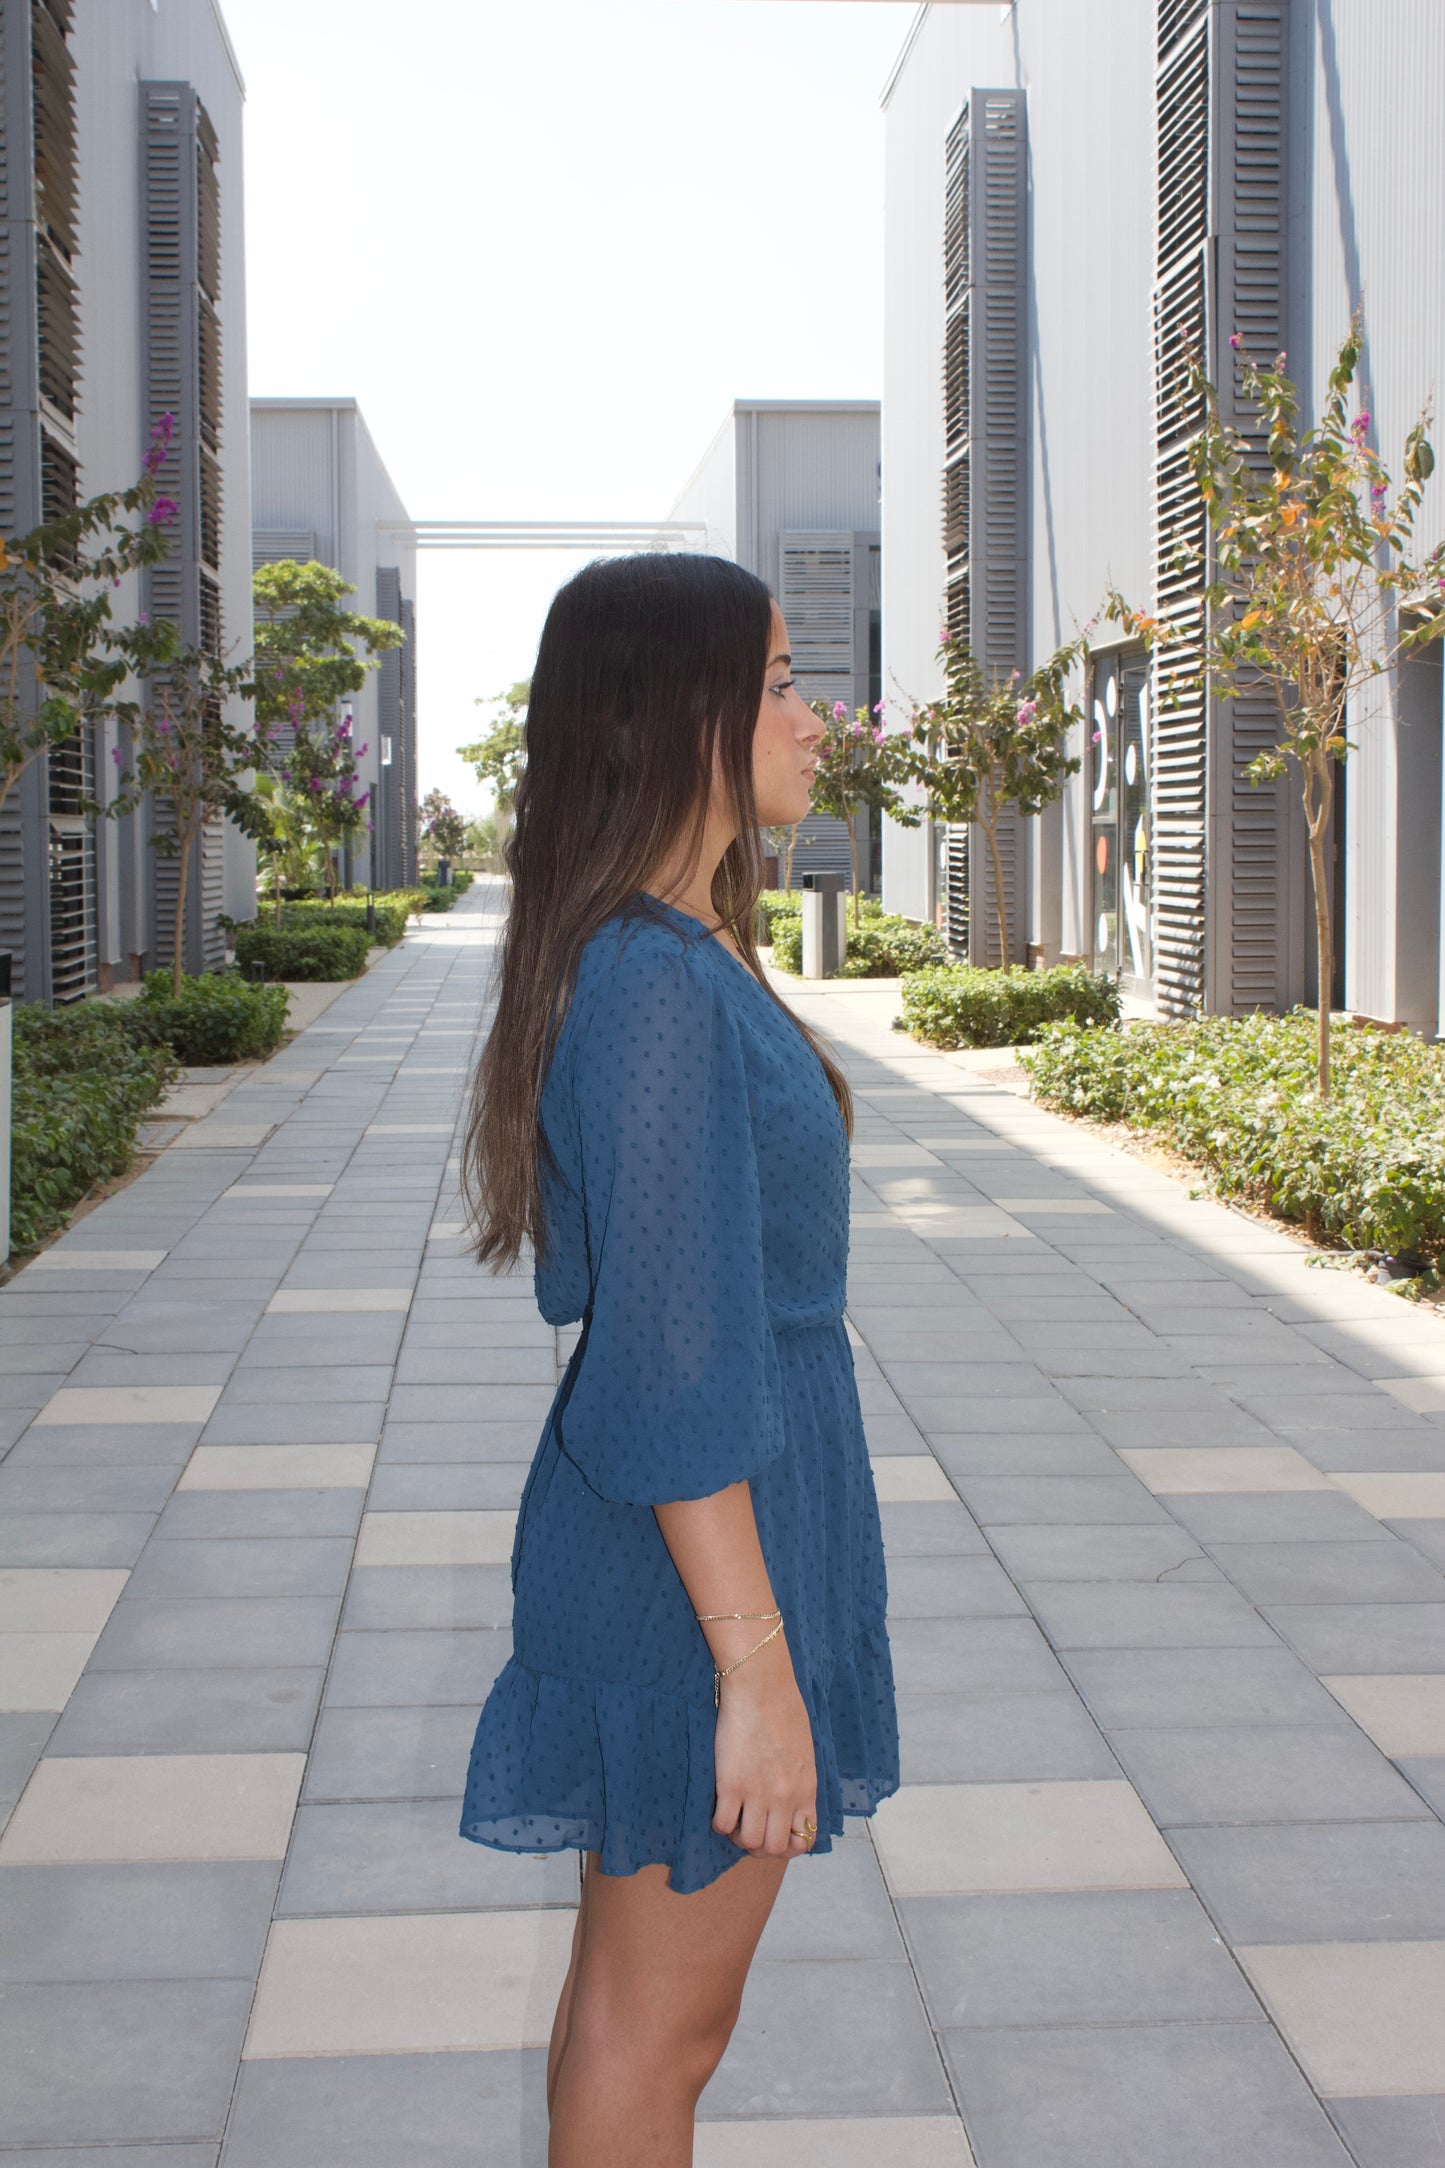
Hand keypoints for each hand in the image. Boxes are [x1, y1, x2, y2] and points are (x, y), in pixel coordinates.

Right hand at [711, 1633, 816, 1858]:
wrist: (761, 1687)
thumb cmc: (784, 1708)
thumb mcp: (804, 1750)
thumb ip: (799, 1779)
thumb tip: (788, 1797)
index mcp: (806, 1789)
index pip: (805, 1840)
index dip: (788, 1845)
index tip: (774, 1831)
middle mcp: (785, 1797)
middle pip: (775, 1848)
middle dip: (761, 1846)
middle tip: (749, 1828)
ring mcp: (757, 1794)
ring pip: (749, 1843)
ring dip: (738, 1836)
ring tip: (733, 1818)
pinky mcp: (731, 1785)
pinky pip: (722, 1824)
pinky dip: (719, 1823)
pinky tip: (719, 1806)